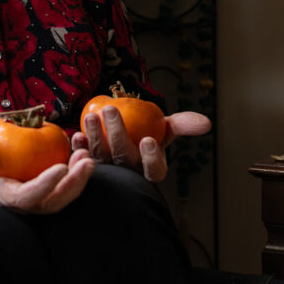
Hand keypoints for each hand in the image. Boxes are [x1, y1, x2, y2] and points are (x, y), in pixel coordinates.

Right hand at [0, 126, 94, 213]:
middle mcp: (21, 202)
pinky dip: (75, 167)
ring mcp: (35, 196)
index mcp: (0, 196)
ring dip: (78, 178)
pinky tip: (80, 146)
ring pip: (61, 195)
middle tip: (86, 161)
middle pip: (51, 203)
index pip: (25, 198)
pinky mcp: (44, 186)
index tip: (61, 167)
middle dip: (72, 185)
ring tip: (87, 154)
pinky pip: (64, 181)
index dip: (44, 186)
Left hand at [70, 107, 210, 182]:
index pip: (154, 168)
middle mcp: (130, 173)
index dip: (151, 157)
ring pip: (102, 157)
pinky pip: (83, 158)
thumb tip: (207, 123)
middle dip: (117, 134)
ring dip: (95, 136)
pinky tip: (77, 135)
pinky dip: (79, 148)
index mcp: (152, 169)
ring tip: (91, 116)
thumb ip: (183, 125)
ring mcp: (109, 172)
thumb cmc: (146, 133)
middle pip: (124, 158)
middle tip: (111, 110)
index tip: (148, 140)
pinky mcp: (88, 167)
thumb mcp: (165, 129)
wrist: (121, 135)